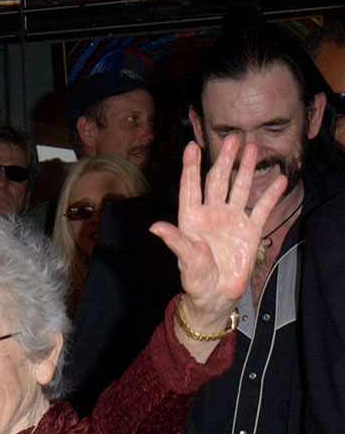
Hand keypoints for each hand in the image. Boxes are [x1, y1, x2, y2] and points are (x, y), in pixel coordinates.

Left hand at [151, 137, 286, 332]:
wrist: (216, 295)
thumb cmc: (195, 278)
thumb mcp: (185, 259)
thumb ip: (175, 240)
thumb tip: (155, 227)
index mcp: (191, 218)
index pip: (191, 188)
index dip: (191, 168)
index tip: (191, 147)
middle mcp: (212, 214)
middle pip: (218, 181)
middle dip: (224, 160)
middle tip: (232, 138)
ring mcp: (231, 220)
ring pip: (239, 188)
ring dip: (246, 169)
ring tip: (252, 148)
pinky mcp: (250, 231)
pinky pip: (261, 209)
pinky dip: (270, 195)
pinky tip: (279, 179)